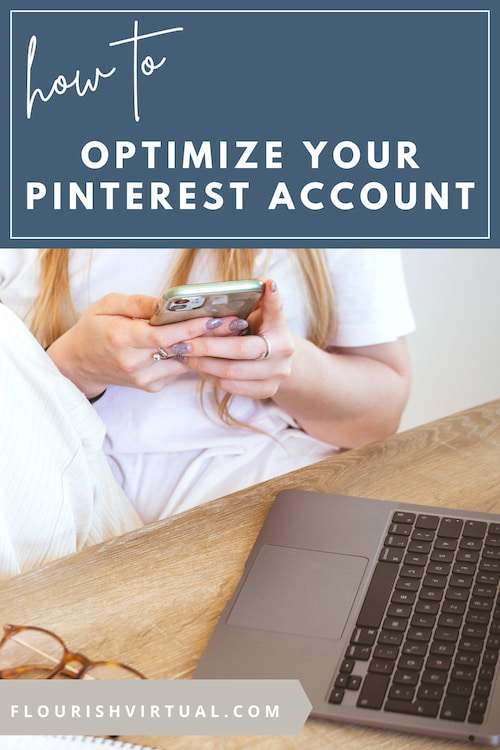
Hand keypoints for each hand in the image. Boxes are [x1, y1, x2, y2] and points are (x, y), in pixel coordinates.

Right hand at [46, 293, 241, 396]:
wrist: (80, 365)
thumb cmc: (93, 330)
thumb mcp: (106, 305)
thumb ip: (136, 303)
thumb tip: (164, 302)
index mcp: (120, 339)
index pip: (162, 337)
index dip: (190, 329)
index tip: (213, 317)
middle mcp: (133, 363)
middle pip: (179, 350)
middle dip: (209, 336)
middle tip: (235, 323)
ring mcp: (144, 379)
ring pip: (183, 362)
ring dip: (204, 347)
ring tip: (228, 330)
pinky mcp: (151, 387)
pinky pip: (178, 369)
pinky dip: (190, 356)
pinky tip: (204, 343)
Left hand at [175, 280, 294, 398]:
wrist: (277, 360)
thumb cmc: (260, 330)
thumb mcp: (259, 312)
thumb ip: (256, 299)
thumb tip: (261, 281)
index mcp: (280, 326)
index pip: (276, 309)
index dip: (273, 298)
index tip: (268, 284)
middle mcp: (283, 350)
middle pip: (240, 349)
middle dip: (207, 346)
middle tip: (182, 343)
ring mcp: (277, 373)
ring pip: (231, 371)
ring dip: (203, 364)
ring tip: (184, 355)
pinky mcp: (268, 390)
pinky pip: (231, 385)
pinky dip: (211, 376)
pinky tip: (199, 367)